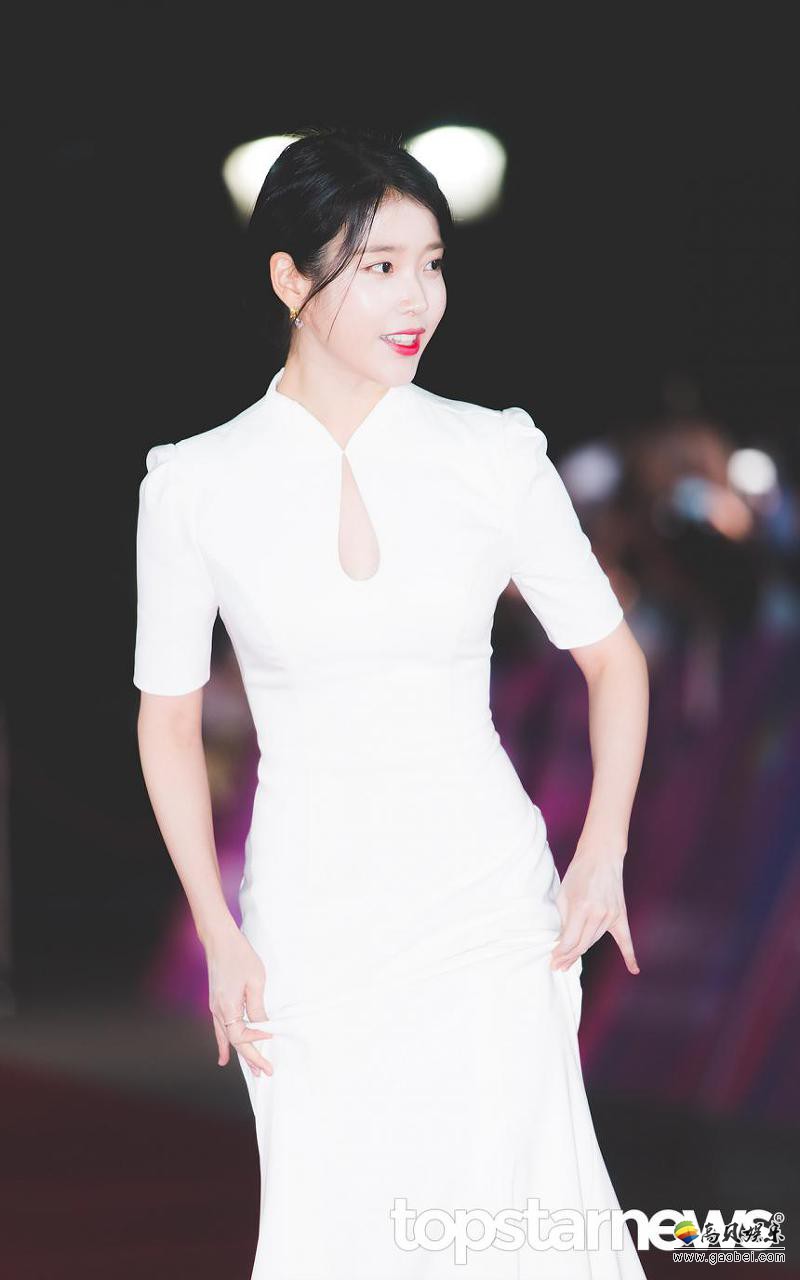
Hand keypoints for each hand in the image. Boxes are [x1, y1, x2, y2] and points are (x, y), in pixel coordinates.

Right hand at [204, 919, 273, 1076]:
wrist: (220, 940)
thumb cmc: (239, 956)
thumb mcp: (255, 981)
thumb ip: (258, 1007)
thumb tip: (263, 1025)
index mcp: (227, 1007)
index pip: (241, 1037)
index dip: (256, 1042)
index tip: (271, 1038)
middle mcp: (218, 1011)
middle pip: (235, 1042)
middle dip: (251, 1058)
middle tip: (266, 1073)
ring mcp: (215, 1008)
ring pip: (227, 1038)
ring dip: (240, 1054)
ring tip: (252, 1070)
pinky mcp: (216, 1002)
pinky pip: (220, 1030)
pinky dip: (224, 1045)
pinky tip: (224, 1057)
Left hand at [550, 848, 639, 974]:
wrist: (601, 856)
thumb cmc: (579, 873)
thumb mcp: (563, 894)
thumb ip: (563, 920)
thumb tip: (561, 941)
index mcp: (582, 907)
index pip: (570, 940)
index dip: (560, 953)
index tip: (553, 959)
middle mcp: (599, 914)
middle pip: (583, 945)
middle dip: (568, 957)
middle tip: (558, 965)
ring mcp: (612, 915)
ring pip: (595, 941)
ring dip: (582, 953)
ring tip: (569, 962)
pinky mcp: (620, 914)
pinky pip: (626, 939)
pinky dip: (630, 955)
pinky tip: (634, 970)